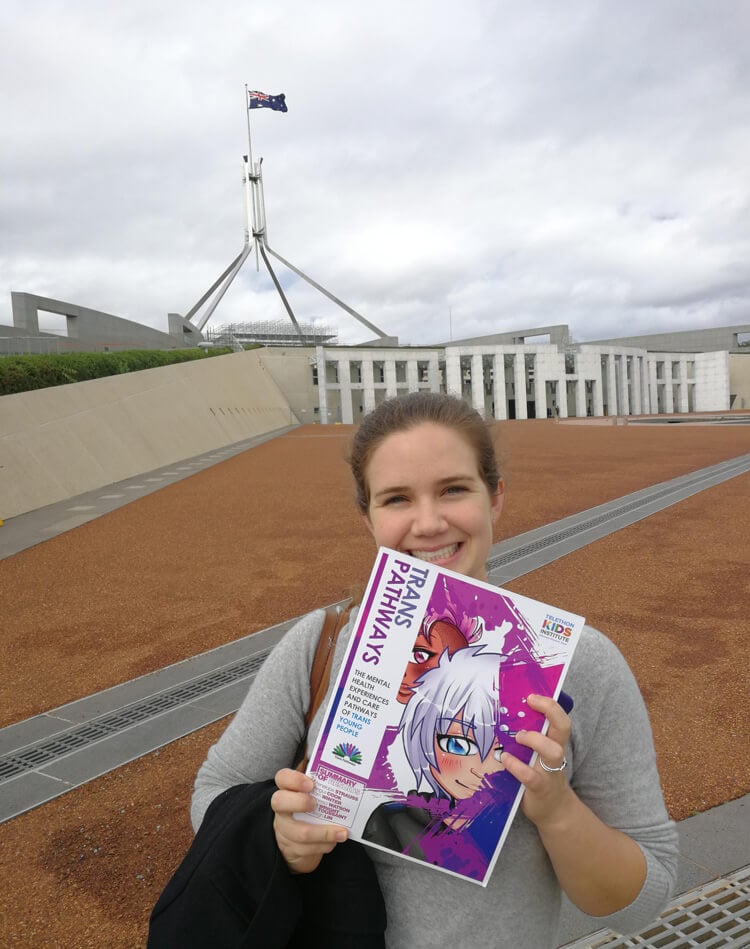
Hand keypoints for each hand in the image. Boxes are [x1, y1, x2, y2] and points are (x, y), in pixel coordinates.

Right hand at [271, 768, 347, 873]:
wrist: (296, 842)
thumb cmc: (308, 810)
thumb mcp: (311, 795)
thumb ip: (318, 777)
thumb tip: (327, 756)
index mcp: (287, 790)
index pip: (282, 778)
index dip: (294, 779)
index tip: (311, 783)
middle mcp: (282, 810)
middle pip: (279, 801)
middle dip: (300, 802)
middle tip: (316, 804)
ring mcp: (284, 830)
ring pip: (299, 832)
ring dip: (323, 833)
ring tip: (342, 832)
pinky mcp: (291, 849)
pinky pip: (307, 850)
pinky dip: (324, 846)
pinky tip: (334, 841)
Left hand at [500, 694, 574, 828]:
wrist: (554, 811)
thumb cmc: (541, 775)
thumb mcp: (538, 755)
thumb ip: (530, 738)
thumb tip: (505, 715)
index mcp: (555, 743)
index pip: (561, 719)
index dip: (550, 705)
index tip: (532, 696)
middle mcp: (556, 755)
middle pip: (563, 728)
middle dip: (550, 711)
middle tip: (529, 703)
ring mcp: (550, 772)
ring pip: (553, 751)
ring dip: (535, 740)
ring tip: (518, 737)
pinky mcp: (540, 788)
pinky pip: (530, 776)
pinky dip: (516, 766)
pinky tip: (504, 759)